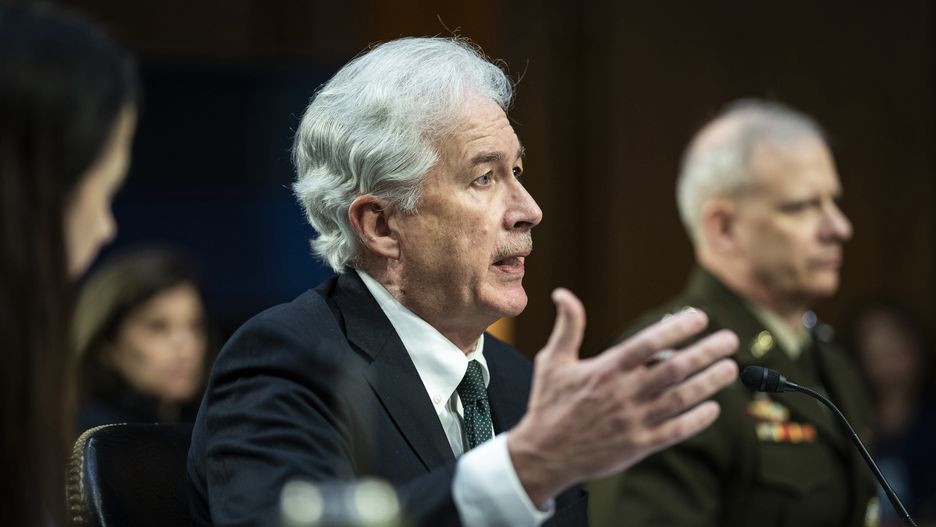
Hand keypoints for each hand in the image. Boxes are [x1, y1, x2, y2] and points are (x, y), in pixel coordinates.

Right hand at [508, 288, 737, 505]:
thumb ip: (567, 327)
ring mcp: (634, 421)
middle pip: (675, 368)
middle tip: (730, 340)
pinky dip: (698, 419)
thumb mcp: (552, 361)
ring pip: (682, 398)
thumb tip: (563, 294)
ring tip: (730, 367)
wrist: (544, 455)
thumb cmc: (548, 405)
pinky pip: (676, 431)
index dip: (677, 328)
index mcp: (605, 370)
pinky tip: (714, 407)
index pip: (648, 343)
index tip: (700, 317)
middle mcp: (623, 394)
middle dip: (707, 351)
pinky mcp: (639, 446)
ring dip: (710, 381)